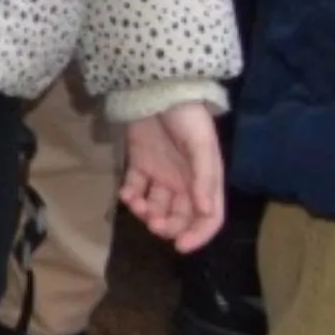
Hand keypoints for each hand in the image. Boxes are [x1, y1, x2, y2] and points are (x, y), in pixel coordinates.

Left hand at [121, 103, 226, 252]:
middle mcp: (185, 181)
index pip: (208, 217)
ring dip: (147, 213)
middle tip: (154, 224)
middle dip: (168, 225)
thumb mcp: (201, 146)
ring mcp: (162, 173)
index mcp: (206, 180)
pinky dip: (131, 196)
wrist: (157, 89)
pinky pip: (136, 187)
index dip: (198, 234)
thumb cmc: (187, 117)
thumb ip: (204, 178)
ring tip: (138, 206)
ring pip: (156, 205)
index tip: (180, 246)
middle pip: (180, 215)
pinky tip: (126, 194)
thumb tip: (205, 211)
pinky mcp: (140, 163)